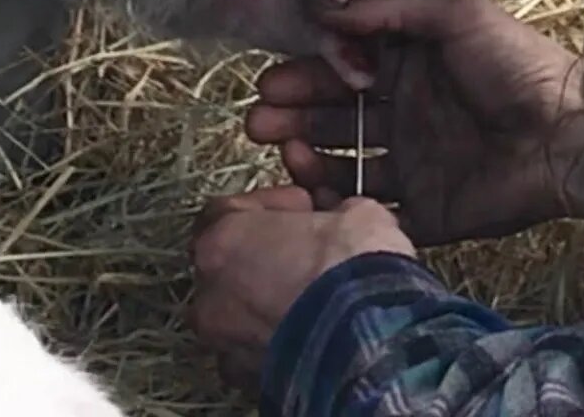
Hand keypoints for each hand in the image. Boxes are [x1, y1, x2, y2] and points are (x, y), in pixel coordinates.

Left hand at [188, 186, 412, 392]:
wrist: (371, 338)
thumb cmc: (353, 275)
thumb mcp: (356, 215)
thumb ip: (332, 212)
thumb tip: (345, 217)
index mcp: (224, 239)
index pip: (228, 210)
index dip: (269, 207)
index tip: (300, 209)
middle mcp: (212, 290)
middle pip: (226, 264)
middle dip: (263, 257)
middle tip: (304, 253)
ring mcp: (225, 338)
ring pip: (236, 313)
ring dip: (265, 302)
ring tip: (310, 298)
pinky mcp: (247, 376)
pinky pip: (252, 352)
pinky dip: (274, 342)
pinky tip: (310, 333)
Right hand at [247, 0, 583, 245]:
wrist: (570, 136)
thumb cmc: (516, 67)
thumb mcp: (455, 12)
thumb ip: (387, 8)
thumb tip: (322, 8)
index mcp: (409, 68)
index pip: (340, 71)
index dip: (303, 76)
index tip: (273, 83)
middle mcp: (405, 116)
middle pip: (332, 119)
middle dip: (291, 119)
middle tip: (259, 125)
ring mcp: (415, 167)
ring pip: (343, 167)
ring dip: (308, 161)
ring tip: (288, 156)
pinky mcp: (428, 213)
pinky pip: (373, 213)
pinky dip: (341, 208)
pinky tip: (317, 196)